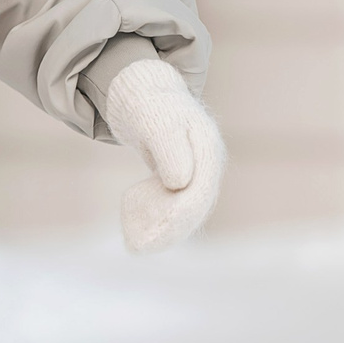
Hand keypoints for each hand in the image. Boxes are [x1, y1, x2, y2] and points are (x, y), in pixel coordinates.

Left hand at [102, 59, 224, 252]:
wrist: (148, 96)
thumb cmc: (152, 106)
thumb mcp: (157, 122)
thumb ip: (170, 149)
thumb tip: (180, 183)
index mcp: (207, 149)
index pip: (199, 190)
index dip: (180, 213)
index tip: (156, 228)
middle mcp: (207, 166)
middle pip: (195, 206)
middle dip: (169, 228)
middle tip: (140, 246)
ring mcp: (197, 174)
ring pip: (186, 210)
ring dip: (164, 229)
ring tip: (137, 245)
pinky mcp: (183, 181)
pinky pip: (175, 205)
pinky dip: (158, 218)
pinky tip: (136, 227)